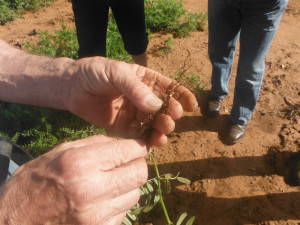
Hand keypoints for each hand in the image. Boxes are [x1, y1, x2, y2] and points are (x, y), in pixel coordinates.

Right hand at [0, 135, 147, 224]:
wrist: (13, 223)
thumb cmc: (33, 183)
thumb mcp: (57, 153)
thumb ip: (92, 144)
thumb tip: (120, 143)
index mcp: (81, 164)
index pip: (128, 151)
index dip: (138, 147)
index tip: (139, 147)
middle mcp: (92, 190)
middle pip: (139, 174)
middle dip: (137, 166)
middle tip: (127, 164)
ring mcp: (96, 216)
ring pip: (135, 194)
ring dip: (127, 186)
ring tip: (110, 183)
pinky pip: (123, 213)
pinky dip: (118, 204)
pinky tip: (102, 201)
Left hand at [66, 57, 197, 145]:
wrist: (71, 87)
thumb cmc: (94, 73)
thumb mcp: (116, 73)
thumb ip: (135, 88)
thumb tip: (157, 105)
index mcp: (145, 80)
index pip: (168, 88)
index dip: (181, 96)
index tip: (190, 105)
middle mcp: (143, 98)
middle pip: (163, 109)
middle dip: (170, 115)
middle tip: (170, 120)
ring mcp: (135, 113)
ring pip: (154, 124)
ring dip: (161, 130)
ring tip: (163, 134)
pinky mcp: (124, 127)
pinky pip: (140, 135)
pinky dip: (148, 140)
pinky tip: (153, 143)